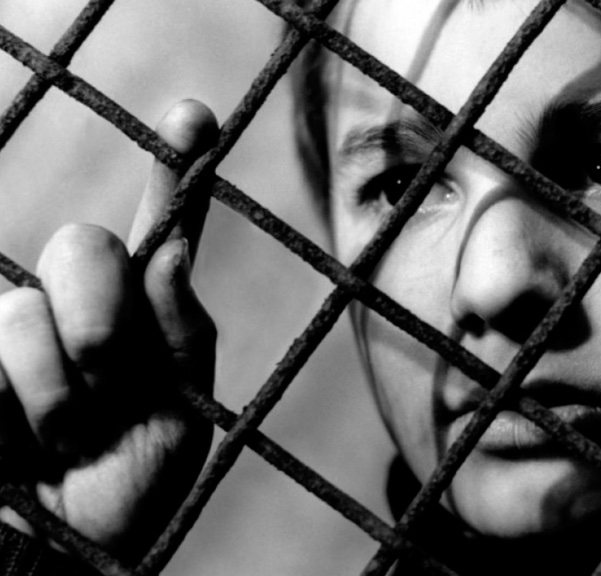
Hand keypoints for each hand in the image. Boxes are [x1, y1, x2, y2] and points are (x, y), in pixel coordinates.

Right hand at [0, 100, 217, 561]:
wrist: (74, 547)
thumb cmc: (137, 480)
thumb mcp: (179, 414)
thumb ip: (179, 332)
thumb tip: (167, 252)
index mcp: (148, 308)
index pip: (163, 225)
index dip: (175, 166)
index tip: (194, 117)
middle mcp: (83, 303)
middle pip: (84, 246)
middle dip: (100, 321)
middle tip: (107, 387)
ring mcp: (19, 328)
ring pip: (19, 313)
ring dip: (55, 393)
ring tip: (66, 438)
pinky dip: (8, 414)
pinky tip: (18, 445)